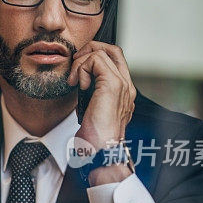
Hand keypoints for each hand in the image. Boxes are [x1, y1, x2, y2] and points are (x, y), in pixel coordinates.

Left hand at [68, 42, 135, 183]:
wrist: (102, 152)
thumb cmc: (95, 139)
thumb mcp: (91, 112)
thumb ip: (91, 96)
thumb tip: (79, 85)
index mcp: (124, 92)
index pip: (114, 60)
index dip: (93, 58)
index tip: (78, 74)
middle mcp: (127, 86)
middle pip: (112, 50)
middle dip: (89, 50)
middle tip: (75, 67)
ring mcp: (122, 85)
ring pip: (102, 52)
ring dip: (81, 63)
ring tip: (75, 82)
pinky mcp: (112, 85)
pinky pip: (95, 60)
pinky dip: (81, 68)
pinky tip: (79, 85)